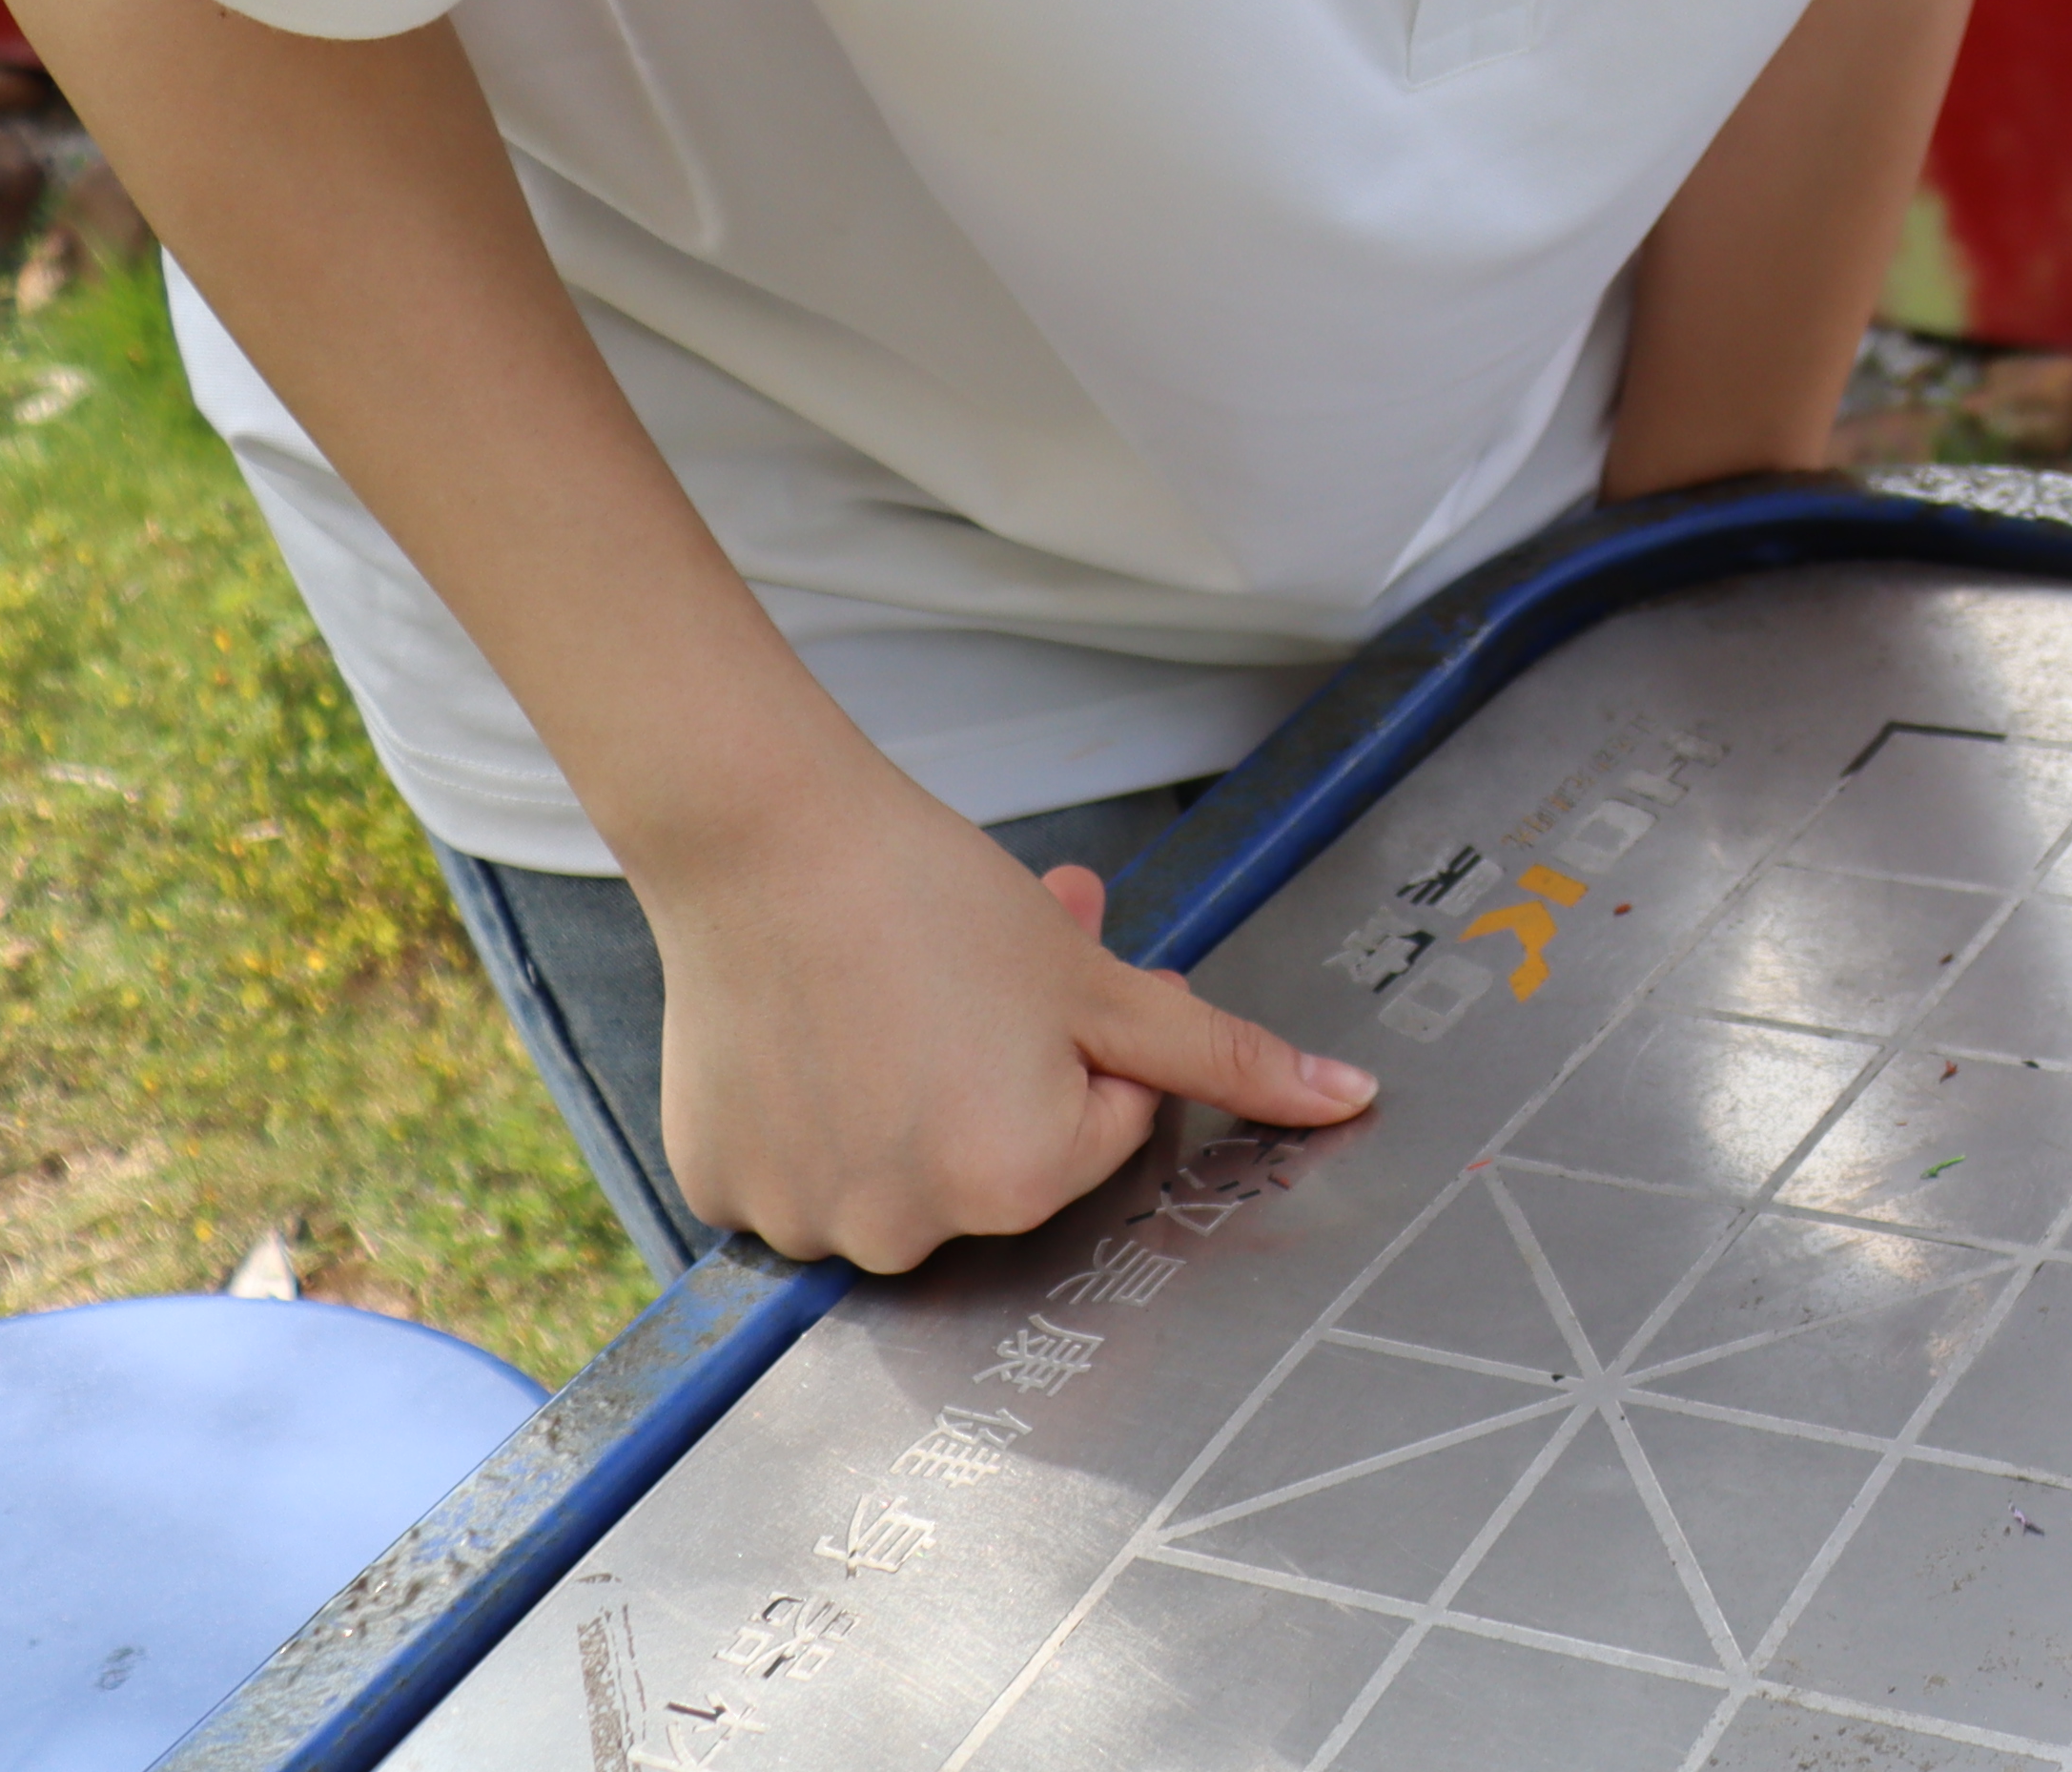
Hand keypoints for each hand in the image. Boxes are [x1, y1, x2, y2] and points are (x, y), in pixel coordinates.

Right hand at [644, 773, 1376, 1270]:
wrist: (767, 840)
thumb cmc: (933, 899)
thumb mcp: (1102, 981)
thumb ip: (1229, 1056)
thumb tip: (1352, 1101)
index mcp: (1015, 1182)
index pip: (1106, 1127)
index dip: (1090, 1045)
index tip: (1043, 986)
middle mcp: (905, 1230)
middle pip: (1004, 1159)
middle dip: (1009, 1072)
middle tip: (968, 982)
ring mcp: (803, 1220)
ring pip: (902, 1167)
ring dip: (913, 1094)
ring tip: (884, 998)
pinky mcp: (719, 1190)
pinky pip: (803, 1168)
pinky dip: (817, 1113)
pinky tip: (813, 1032)